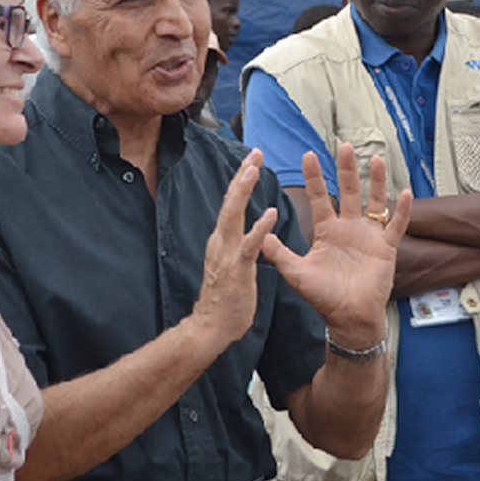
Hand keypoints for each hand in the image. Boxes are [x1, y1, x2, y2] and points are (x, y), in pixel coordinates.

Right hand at [193, 149, 273, 345]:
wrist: (210, 327)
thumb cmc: (224, 299)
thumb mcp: (229, 265)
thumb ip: (234, 246)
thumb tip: (241, 233)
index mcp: (221, 240)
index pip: (231, 204)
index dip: (240, 181)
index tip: (251, 161)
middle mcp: (221, 241)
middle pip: (230, 202)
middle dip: (241, 176)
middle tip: (254, 153)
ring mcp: (227, 254)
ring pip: (234, 216)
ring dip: (243, 192)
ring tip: (253, 170)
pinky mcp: (237, 269)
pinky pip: (249, 245)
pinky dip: (258, 228)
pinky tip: (269, 214)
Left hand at [263, 143, 411, 346]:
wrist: (350, 317)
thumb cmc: (324, 297)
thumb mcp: (298, 274)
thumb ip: (280, 255)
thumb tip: (259, 238)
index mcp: (327, 231)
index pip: (319, 198)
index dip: (315, 177)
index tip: (309, 155)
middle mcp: (348, 228)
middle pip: (348, 192)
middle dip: (346, 170)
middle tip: (345, 146)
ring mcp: (369, 236)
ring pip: (374, 202)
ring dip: (375, 181)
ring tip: (375, 160)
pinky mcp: (386, 247)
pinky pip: (396, 225)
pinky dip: (401, 210)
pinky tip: (404, 193)